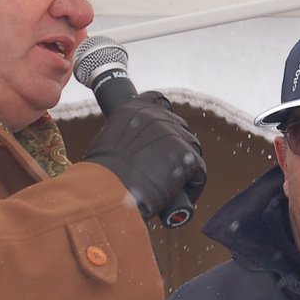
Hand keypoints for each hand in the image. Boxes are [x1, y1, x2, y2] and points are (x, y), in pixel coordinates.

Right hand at [83, 91, 206, 219]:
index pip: (157, 102)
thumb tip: (130, 154)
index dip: (163, 119)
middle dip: (175, 146)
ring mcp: (174, 135)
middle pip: (179, 127)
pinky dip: (192, 186)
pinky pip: (199, 171)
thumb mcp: (106, 144)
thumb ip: (122, 139)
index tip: (160, 137)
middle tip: (165, 169)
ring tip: (173, 186)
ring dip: (184, 165)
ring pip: (192, 148)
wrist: (107, 188)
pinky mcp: (187, 156)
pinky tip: (181, 198)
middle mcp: (156, 116)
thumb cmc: (99, 176)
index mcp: (134, 109)